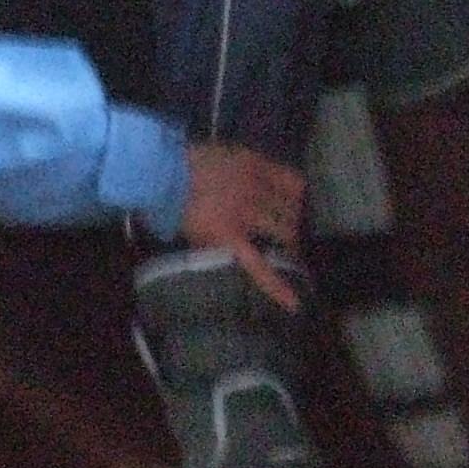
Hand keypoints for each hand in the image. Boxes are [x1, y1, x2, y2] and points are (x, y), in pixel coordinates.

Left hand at [180, 142, 307, 306]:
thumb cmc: (177, 210)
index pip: (260, 267)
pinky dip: (298, 188)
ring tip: (292, 219)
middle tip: (290, 245)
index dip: (278, 287)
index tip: (295, 304)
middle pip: (284, 230)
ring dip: (293, 215)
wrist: (165, 174)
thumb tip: (240, 257)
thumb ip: (221, 247)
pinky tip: (303, 193)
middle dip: (290, 241)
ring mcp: (253, 185)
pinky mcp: (254, 163)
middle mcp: (247, 211)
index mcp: (229, 235)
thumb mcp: (197, 238)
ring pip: (290, 205)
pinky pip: (286, 177)